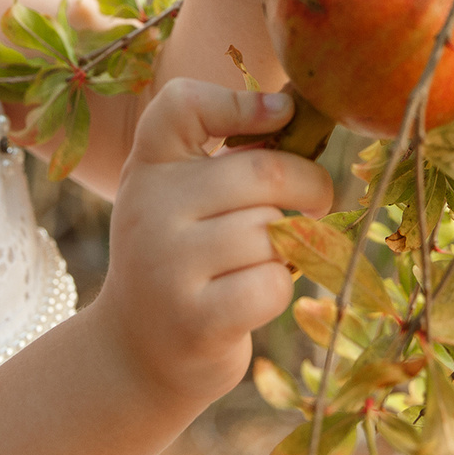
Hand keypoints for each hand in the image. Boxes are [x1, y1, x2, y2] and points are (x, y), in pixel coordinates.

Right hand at [88, 81, 334, 407]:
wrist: (136, 353)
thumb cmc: (181, 260)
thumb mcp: (181, 197)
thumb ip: (225, 156)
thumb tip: (295, 108)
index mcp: (149, 167)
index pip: (181, 105)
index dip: (241, 101)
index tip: (283, 115)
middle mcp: (148, 208)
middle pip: (262, 173)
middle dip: (309, 185)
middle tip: (316, 201)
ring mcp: (167, 266)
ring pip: (271, 232)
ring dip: (288, 247)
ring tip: (264, 260)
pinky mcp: (194, 320)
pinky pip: (272, 283)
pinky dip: (281, 288)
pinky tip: (255, 296)